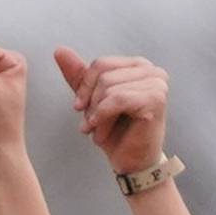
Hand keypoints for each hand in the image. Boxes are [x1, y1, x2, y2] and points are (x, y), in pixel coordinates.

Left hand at [54, 47, 168, 173]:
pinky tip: (99, 131)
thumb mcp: (94, 102)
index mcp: (138, 66)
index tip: (77, 107)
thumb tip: (59, 50)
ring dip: (97, 115)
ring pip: (109, 88)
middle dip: (91, 103)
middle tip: (89, 125)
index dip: (85, 86)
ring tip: (97, 132)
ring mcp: (156, 83)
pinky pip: (118, 99)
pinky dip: (103, 116)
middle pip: (104, 75)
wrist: (133, 164)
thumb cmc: (118, 134)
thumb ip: (80, 77)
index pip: (101, 64)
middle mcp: (151, 70)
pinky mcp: (156, 99)